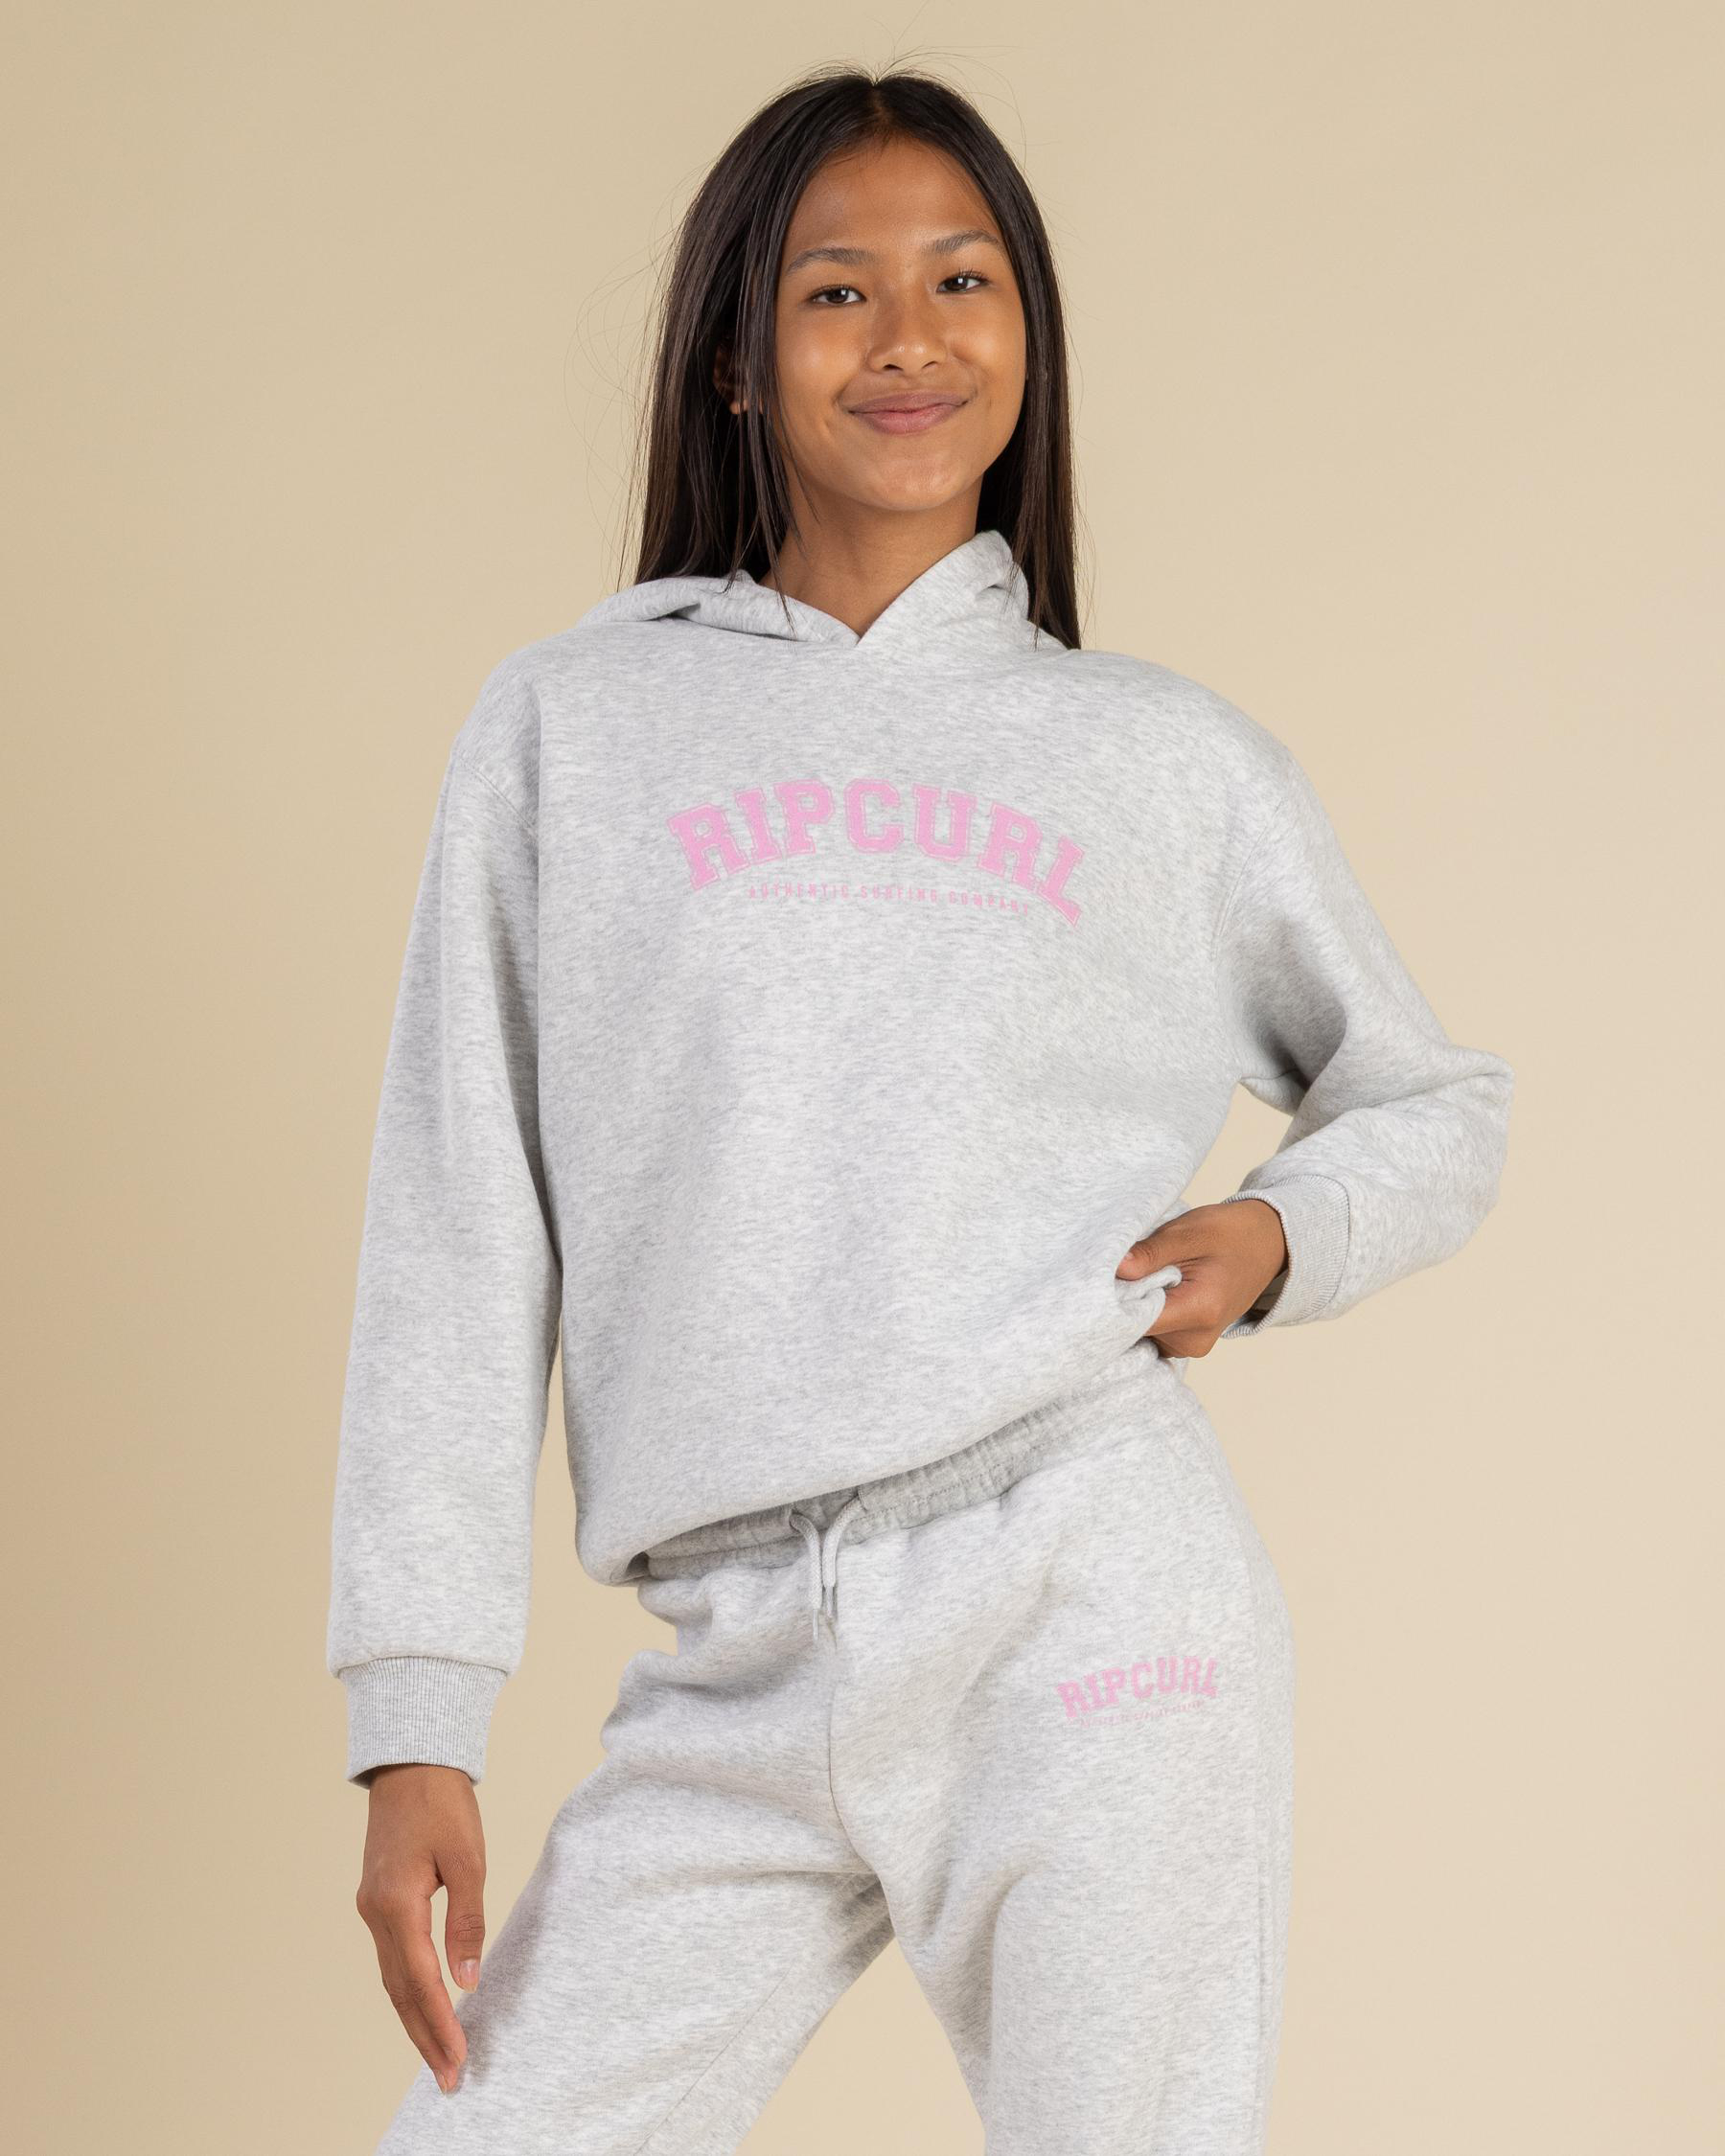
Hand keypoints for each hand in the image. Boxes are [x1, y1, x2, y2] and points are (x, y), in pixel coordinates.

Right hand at [354, 1764, 486, 2093]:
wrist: (411, 1763)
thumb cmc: (442, 1804)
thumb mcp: (467, 1858)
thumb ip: (466, 1921)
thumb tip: (468, 1979)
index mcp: (396, 1904)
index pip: (420, 1981)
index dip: (439, 2025)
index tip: (457, 2060)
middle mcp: (375, 1913)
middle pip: (400, 1991)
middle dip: (424, 2037)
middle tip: (448, 2078)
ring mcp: (372, 1908)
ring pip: (393, 1979)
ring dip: (415, 2019)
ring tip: (439, 2055)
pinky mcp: (378, 1901)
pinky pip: (392, 1958)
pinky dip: (408, 1990)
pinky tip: (425, 2006)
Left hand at [1115, 1200, 1287, 1357]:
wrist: (1268, 1245)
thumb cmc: (1231, 1234)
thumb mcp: (1190, 1232)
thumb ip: (1151, 1252)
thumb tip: (1115, 1269)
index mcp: (1200, 1311)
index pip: (1136, 1321)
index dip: (1111, 1300)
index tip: (1098, 1279)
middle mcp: (1195, 1340)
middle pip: (1134, 1329)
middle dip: (1121, 1301)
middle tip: (1122, 1268)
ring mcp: (1191, 1346)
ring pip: (1139, 1332)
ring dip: (1133, 1306)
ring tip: (1145, 1275)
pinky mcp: (1186, 1343)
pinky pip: (1151, 1332)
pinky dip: (1144, 1312)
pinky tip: (1150, 1289)